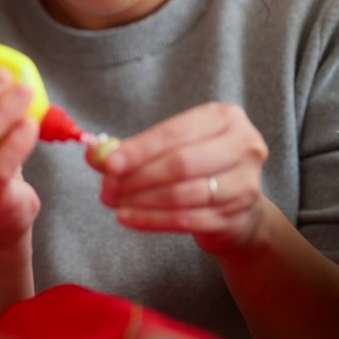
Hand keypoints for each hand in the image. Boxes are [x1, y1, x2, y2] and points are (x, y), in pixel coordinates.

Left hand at [98, 102, 268, 253]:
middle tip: (106, 187)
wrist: (238, 210)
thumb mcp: (172, 149)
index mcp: (226, 118)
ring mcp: (244, 184)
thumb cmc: (199, 169)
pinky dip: (151, 220)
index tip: (108, 163)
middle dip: (137, 177)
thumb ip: (134, 150)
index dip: (138, 150)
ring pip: (182, 194)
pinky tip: (128, 218)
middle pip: (180, 164)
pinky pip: (185, 219)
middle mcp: (244, 147)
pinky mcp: (236, 217)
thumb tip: (94, 153)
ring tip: (114, 202)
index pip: (175, 133)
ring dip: (140, 200)